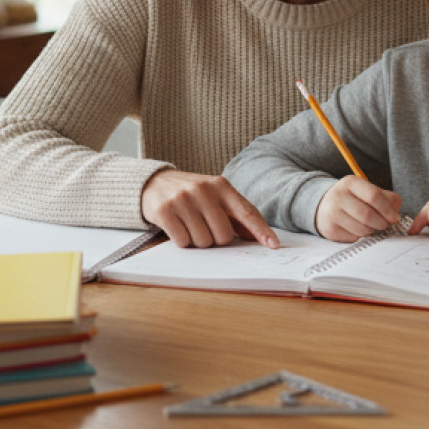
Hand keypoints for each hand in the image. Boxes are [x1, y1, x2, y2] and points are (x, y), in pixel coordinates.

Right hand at [140, 169, 276, 248]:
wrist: (154, 182)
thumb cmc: (192, 194)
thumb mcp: (216, 197)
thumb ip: (237, 215)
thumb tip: (259, 238)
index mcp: (221, 186)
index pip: (246, 212)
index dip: (261, 230)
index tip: (273, 245)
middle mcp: (203, 190)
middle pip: (224, 235)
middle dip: (216, 239)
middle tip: (205, 227)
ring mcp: (183, 199)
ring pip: (203, 241)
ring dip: (198, 240)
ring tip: (190, 225)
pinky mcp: (165, 210)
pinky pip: (183, 241)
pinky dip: (182, 240)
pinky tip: (178, 227)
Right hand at [315, 175, 403, 242]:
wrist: (325, 206)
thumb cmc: (354, 199)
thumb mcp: (368, 191)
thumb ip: (387, 199)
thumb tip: (395, 216)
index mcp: (351, 182)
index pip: (374, 196)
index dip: (388, 210)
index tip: (394, 218)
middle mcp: (338, 195)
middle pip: (367, 215)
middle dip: (381, 223)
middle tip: (385, 225)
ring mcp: (332, 213)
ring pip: (361, 229)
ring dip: (372, 231)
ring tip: (372, 227)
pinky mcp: (329, 229)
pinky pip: (353, 238)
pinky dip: (361, 237)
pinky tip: (358, 230)